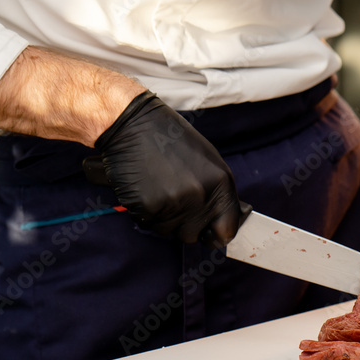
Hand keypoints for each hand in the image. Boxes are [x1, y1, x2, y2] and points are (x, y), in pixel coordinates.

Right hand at [83, 91, 241, 247]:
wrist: (131, 124)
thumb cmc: (168, 139)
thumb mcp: (206, 160)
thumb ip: (218, 193)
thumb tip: (227, 222)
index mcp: (221, 183)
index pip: (227, 231)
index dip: (216, 235)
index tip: (208, 234)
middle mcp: (201, 196)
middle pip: (193, 235)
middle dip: (182, 224)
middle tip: (171, 197)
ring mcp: (174, 203)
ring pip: (168, 231)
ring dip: (161, 217)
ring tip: (156, 187)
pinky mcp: (148, 207)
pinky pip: (147, 223)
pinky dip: (143, 211)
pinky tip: (142, 188)